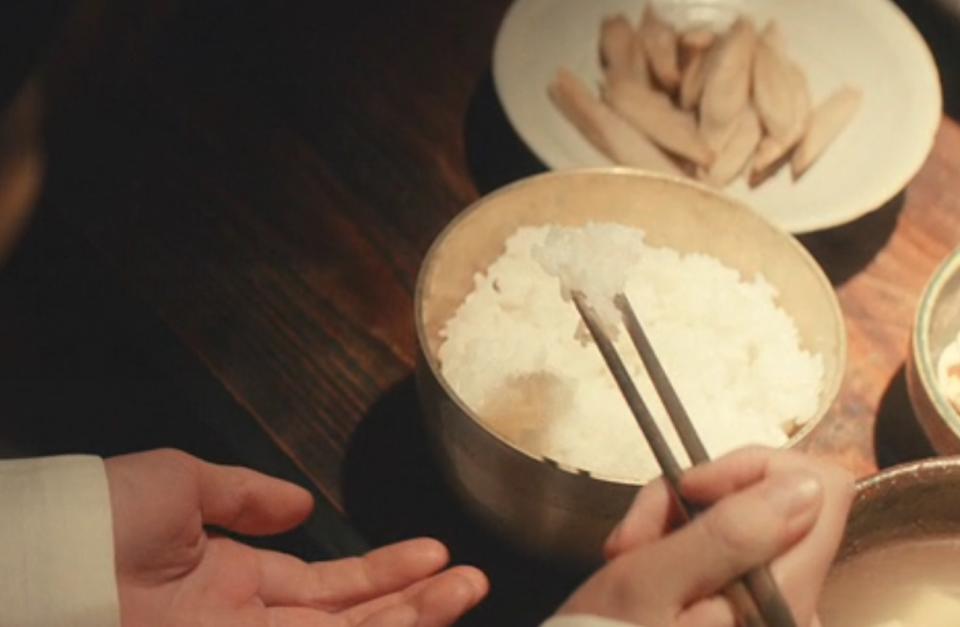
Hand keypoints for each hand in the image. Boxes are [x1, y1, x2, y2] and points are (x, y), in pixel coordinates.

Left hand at [105, 449, 487, 626]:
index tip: (433, 552)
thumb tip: (301, 504)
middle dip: (415, 601)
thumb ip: (242, 493)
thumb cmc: (95, 520)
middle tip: (472, 580)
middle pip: (352, 622)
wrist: (43, 566)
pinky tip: (412, 622)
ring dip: (410, 620)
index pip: (328, 585)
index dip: (383, 570)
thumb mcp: (176, 484)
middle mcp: (251, 625)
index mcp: (234, 581)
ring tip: (465, 592)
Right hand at [554, 446, 853, 626]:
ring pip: (742, 524)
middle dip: (697, 502)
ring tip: (629, 558)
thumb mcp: (649, 583)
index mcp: (786, 596)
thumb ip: (729, 533)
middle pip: (772, 503)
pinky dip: (682, 549)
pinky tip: (643, 573)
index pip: (818, 488)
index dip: (751, 469)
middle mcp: (796, 605)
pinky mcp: (747, 612)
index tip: (691, 489)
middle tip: (637, 535)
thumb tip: (804, 486)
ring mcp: (772, 611)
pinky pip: (728, 553)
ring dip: (678, 524)